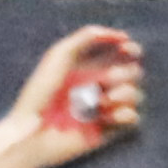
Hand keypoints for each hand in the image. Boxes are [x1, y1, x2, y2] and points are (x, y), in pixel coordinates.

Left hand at [0, 23, 147, 167]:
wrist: (32, 132)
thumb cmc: (39, 93)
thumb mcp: (59, 55)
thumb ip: (86, 36)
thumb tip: (121, 35)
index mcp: (90, 69)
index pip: (123, 54)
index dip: (131, 49)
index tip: (126, 48)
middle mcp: (100, 88)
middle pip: (134, 73)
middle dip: (123, 74)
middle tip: (103, 83)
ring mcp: (105, 110)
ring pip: (136, 95)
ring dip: (124, 94)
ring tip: (101, 103)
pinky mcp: (107, 131)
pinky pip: (133, 120)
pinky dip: (124, 115)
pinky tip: (105, 117)